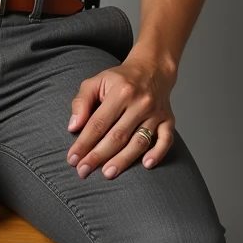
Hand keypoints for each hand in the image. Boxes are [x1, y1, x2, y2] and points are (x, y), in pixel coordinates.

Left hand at [66, 53, 176, 179]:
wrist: (152, 69)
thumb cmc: (120, 79)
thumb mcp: (96, 81)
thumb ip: (81, 101)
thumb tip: (73, 127)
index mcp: (120, 91)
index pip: (99, 122)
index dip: (84, 142)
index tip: (73, 158)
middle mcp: (140, 102)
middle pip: (117, 135)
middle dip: (98, 156)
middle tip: (83, 171)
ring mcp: (156, 112)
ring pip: (139, 141)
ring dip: (123, 160)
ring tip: (107, 173)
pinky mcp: (169, 120)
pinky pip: (166, 140)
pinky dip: (157, 153)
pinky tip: (146, 165)